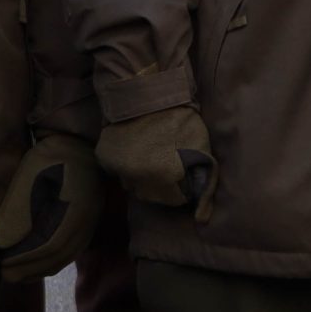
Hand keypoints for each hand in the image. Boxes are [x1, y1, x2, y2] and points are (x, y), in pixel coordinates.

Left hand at [0, 134, 102, 281]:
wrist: (76, 141)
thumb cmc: (48, 158)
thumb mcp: (27, 180)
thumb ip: (14, 212)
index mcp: (72, 210)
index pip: (48, 247)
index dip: (24, 261)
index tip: (2, 266)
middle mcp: (86, 221)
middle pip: (58, 256)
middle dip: (30, 269)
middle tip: (6, 274)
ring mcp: (91, 221)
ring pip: (66, 255)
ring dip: (41, 268)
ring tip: (19, 272)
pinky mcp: (89, 220)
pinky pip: (73, 249)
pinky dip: (54, 260)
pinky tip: (39, 261)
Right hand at [95, 106, 217, 222]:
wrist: (147, 91)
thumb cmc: (179, 118)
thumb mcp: (202, 147)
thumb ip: (205, 183)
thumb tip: (202, 219)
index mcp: (168, 178)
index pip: (176, 200)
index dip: (181, 185)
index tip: (181, 170)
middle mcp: (140, 180)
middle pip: (153, 197)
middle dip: (161, 184)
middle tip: (165, 161)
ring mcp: (119, 171)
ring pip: (133, 186)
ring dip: (141, 177)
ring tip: (150, 154)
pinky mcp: (105, 160)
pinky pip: (117, 172)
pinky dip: (124, 165)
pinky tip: (134, 148)